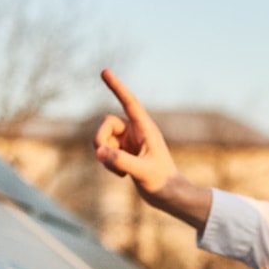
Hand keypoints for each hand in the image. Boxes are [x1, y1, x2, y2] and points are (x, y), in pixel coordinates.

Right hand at [94, 69, 211, 227]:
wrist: (169, 196)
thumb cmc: (163, 183)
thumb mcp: (143, 172)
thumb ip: (121, 161)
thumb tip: (99, 152)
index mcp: (145, 128)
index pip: (129, 102)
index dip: (117, 87)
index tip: (105, 71)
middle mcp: (135, 131)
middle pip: (106, 123)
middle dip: (100, 139)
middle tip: (102, 156)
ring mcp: (128, 142)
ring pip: (102, 139)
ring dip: (104, 155)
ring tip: (120, 172)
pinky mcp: (123, 153)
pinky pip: (104, 151)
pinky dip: (107, 163)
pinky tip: (122, 176)